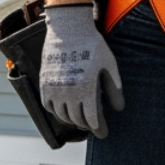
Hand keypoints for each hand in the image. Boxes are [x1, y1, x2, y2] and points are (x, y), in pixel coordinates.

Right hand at [39, 3, 124, 137]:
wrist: (68, 30)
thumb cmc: (93, 46)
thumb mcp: (109, 66)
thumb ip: (114, 88)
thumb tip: (119, 109)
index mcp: (86, 90)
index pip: (92, 120)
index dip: (99, 129)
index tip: (104, 134)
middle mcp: (68, 93)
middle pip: (77, 119)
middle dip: (87, 125)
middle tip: (94, 125)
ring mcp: (54, 89)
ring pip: (62, 115)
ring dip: (72, 120)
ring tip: (81, 119)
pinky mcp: (45, 83)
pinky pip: (48, 106)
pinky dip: (56, 112)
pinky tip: (64, 110)